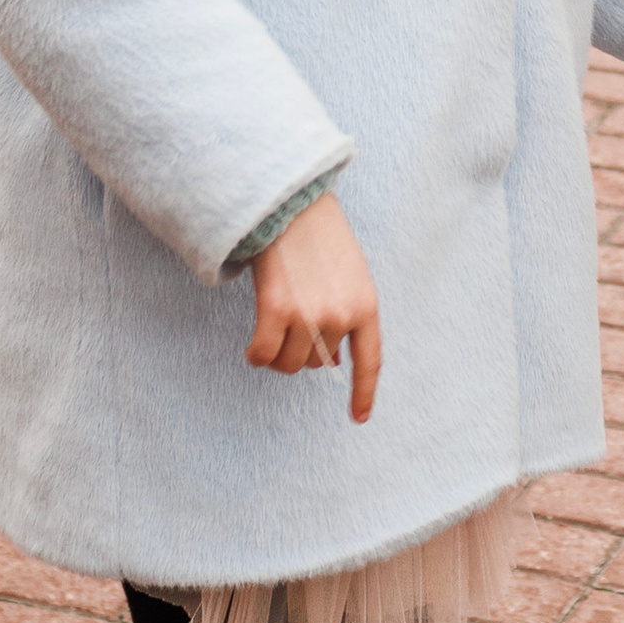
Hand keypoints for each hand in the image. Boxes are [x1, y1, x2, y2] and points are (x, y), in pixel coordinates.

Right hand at [246, 196, 380, 423]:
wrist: (291, 204)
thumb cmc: (320, 238)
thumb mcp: (351, 275)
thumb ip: (348, 316)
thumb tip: (334, 363)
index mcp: (366, 306)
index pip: (370, 361)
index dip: (364, 393)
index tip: (359, 418)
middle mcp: (341, 316)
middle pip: (317, 364)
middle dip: (303, 351)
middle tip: (293, 319)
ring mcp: (309, 316)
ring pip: (288, 363)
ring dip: (277, 353)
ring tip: (275, 324)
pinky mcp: (275, 311)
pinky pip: (262, 355)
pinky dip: (255, 354)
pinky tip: (253, 345)